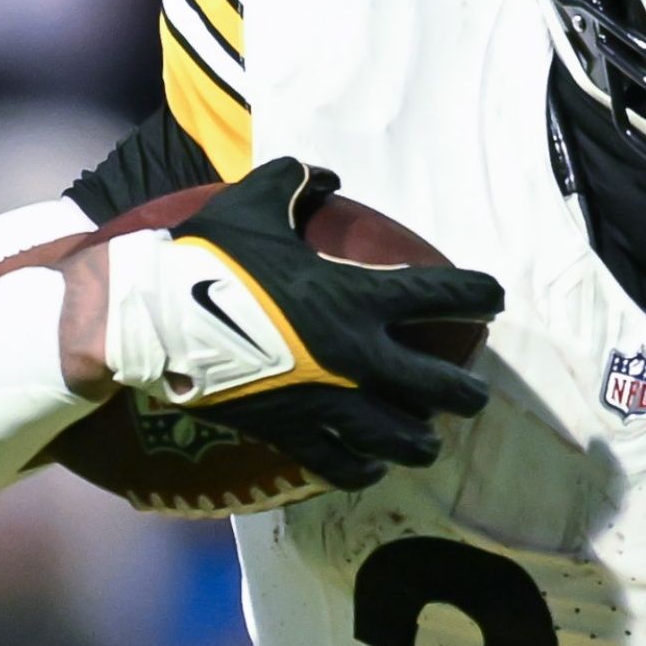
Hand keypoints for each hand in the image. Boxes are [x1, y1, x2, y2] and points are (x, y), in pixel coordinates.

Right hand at [103, 158, 503, 489]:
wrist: (152, 320)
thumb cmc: (206, 258)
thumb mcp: (253, 203)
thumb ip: (295, 182)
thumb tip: (323, 176)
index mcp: (359, 297)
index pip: (448, 294)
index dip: (481, 294)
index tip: (494, 298)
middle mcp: (359, 355)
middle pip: (443, 389)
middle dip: (467, 394)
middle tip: (472, 394)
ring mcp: (330, 402)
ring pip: (403, 440)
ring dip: (422, 441)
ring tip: (427, 440)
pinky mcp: (295, 434)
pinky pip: (344, 465)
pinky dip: (363, 469)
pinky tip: (370, 467)